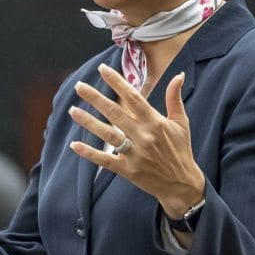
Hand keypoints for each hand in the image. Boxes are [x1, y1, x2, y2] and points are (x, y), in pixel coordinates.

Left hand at [68, 64, 204, 219]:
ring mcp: (134, 154)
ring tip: (72, 110)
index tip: (103, 69)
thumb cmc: (180, 150)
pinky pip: (105, 160)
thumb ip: (175, 98)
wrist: (182, 184)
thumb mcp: (181, 123)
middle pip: (115, 113)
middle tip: (79, 86)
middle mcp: (143, 136)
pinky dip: (89, 153)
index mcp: (155, 122)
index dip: (117, 82)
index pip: (133, 97)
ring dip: (88, 122)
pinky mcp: (127, 170)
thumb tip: (179, 74)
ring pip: (107, 134)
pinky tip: (74, 144)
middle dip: (95, 98)